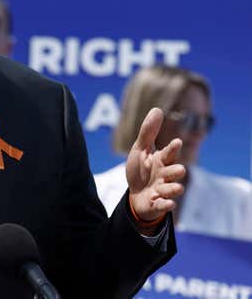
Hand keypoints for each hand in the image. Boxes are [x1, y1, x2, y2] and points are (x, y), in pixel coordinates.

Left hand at [126, 108, 185, 229]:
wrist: (136, 196)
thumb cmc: (141, 170)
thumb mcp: (140, 150)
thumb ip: (148, 132)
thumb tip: (157, 109)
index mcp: (161, 161)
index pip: (169, 153)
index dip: (173, 148)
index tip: (176, 142)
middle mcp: (165, 175)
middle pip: (174, 172)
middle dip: (176, 171)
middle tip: (178, 169)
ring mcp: (162, 190)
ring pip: (172, 189)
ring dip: (172, 189)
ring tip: (172, 187)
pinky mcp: (158, 203)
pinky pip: (164, 205)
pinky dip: (166, 205)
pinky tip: (168, 203)